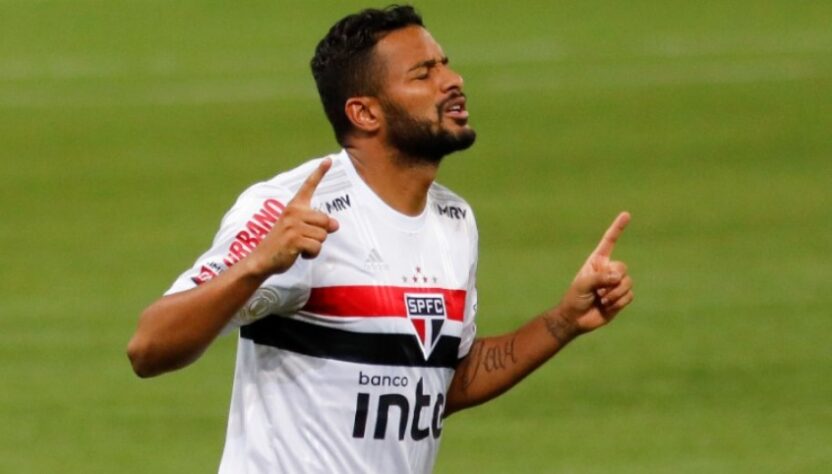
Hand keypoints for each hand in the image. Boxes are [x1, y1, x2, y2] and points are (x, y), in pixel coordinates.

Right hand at [246, 159, 339, 276]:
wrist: (262, 259)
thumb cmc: (283, 244)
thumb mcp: (300, 230)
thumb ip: (317, 224)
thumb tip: (336, 224)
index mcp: (294, 207)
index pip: (308, 186)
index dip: (320, 173)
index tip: (329, 160)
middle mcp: (294, 212)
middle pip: (325, 220)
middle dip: (320, 234)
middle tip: (305, 239)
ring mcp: (293, 225)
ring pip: (323, 235)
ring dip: (315, 245)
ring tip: (300, 247)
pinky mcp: (294, 239)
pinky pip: (317, 247)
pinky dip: (312, 254)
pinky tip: (300, 254)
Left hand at [558, 212, 633, 333]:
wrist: (576, 319)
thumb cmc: (575, 298)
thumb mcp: (583, 284)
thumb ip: (600, 278)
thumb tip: (618, 278)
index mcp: (597, 261)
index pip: (609, 241)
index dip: (617, 228)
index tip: (626, 214)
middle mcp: (608, 270)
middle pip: (622, 267)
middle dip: (613, 280)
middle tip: (599, 291)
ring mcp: (616, 283)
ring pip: (627, 283)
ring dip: (614, 294)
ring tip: (600, 299)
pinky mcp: (622, 297)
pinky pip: (629, 295)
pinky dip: (618, 302)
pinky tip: (606, 306)